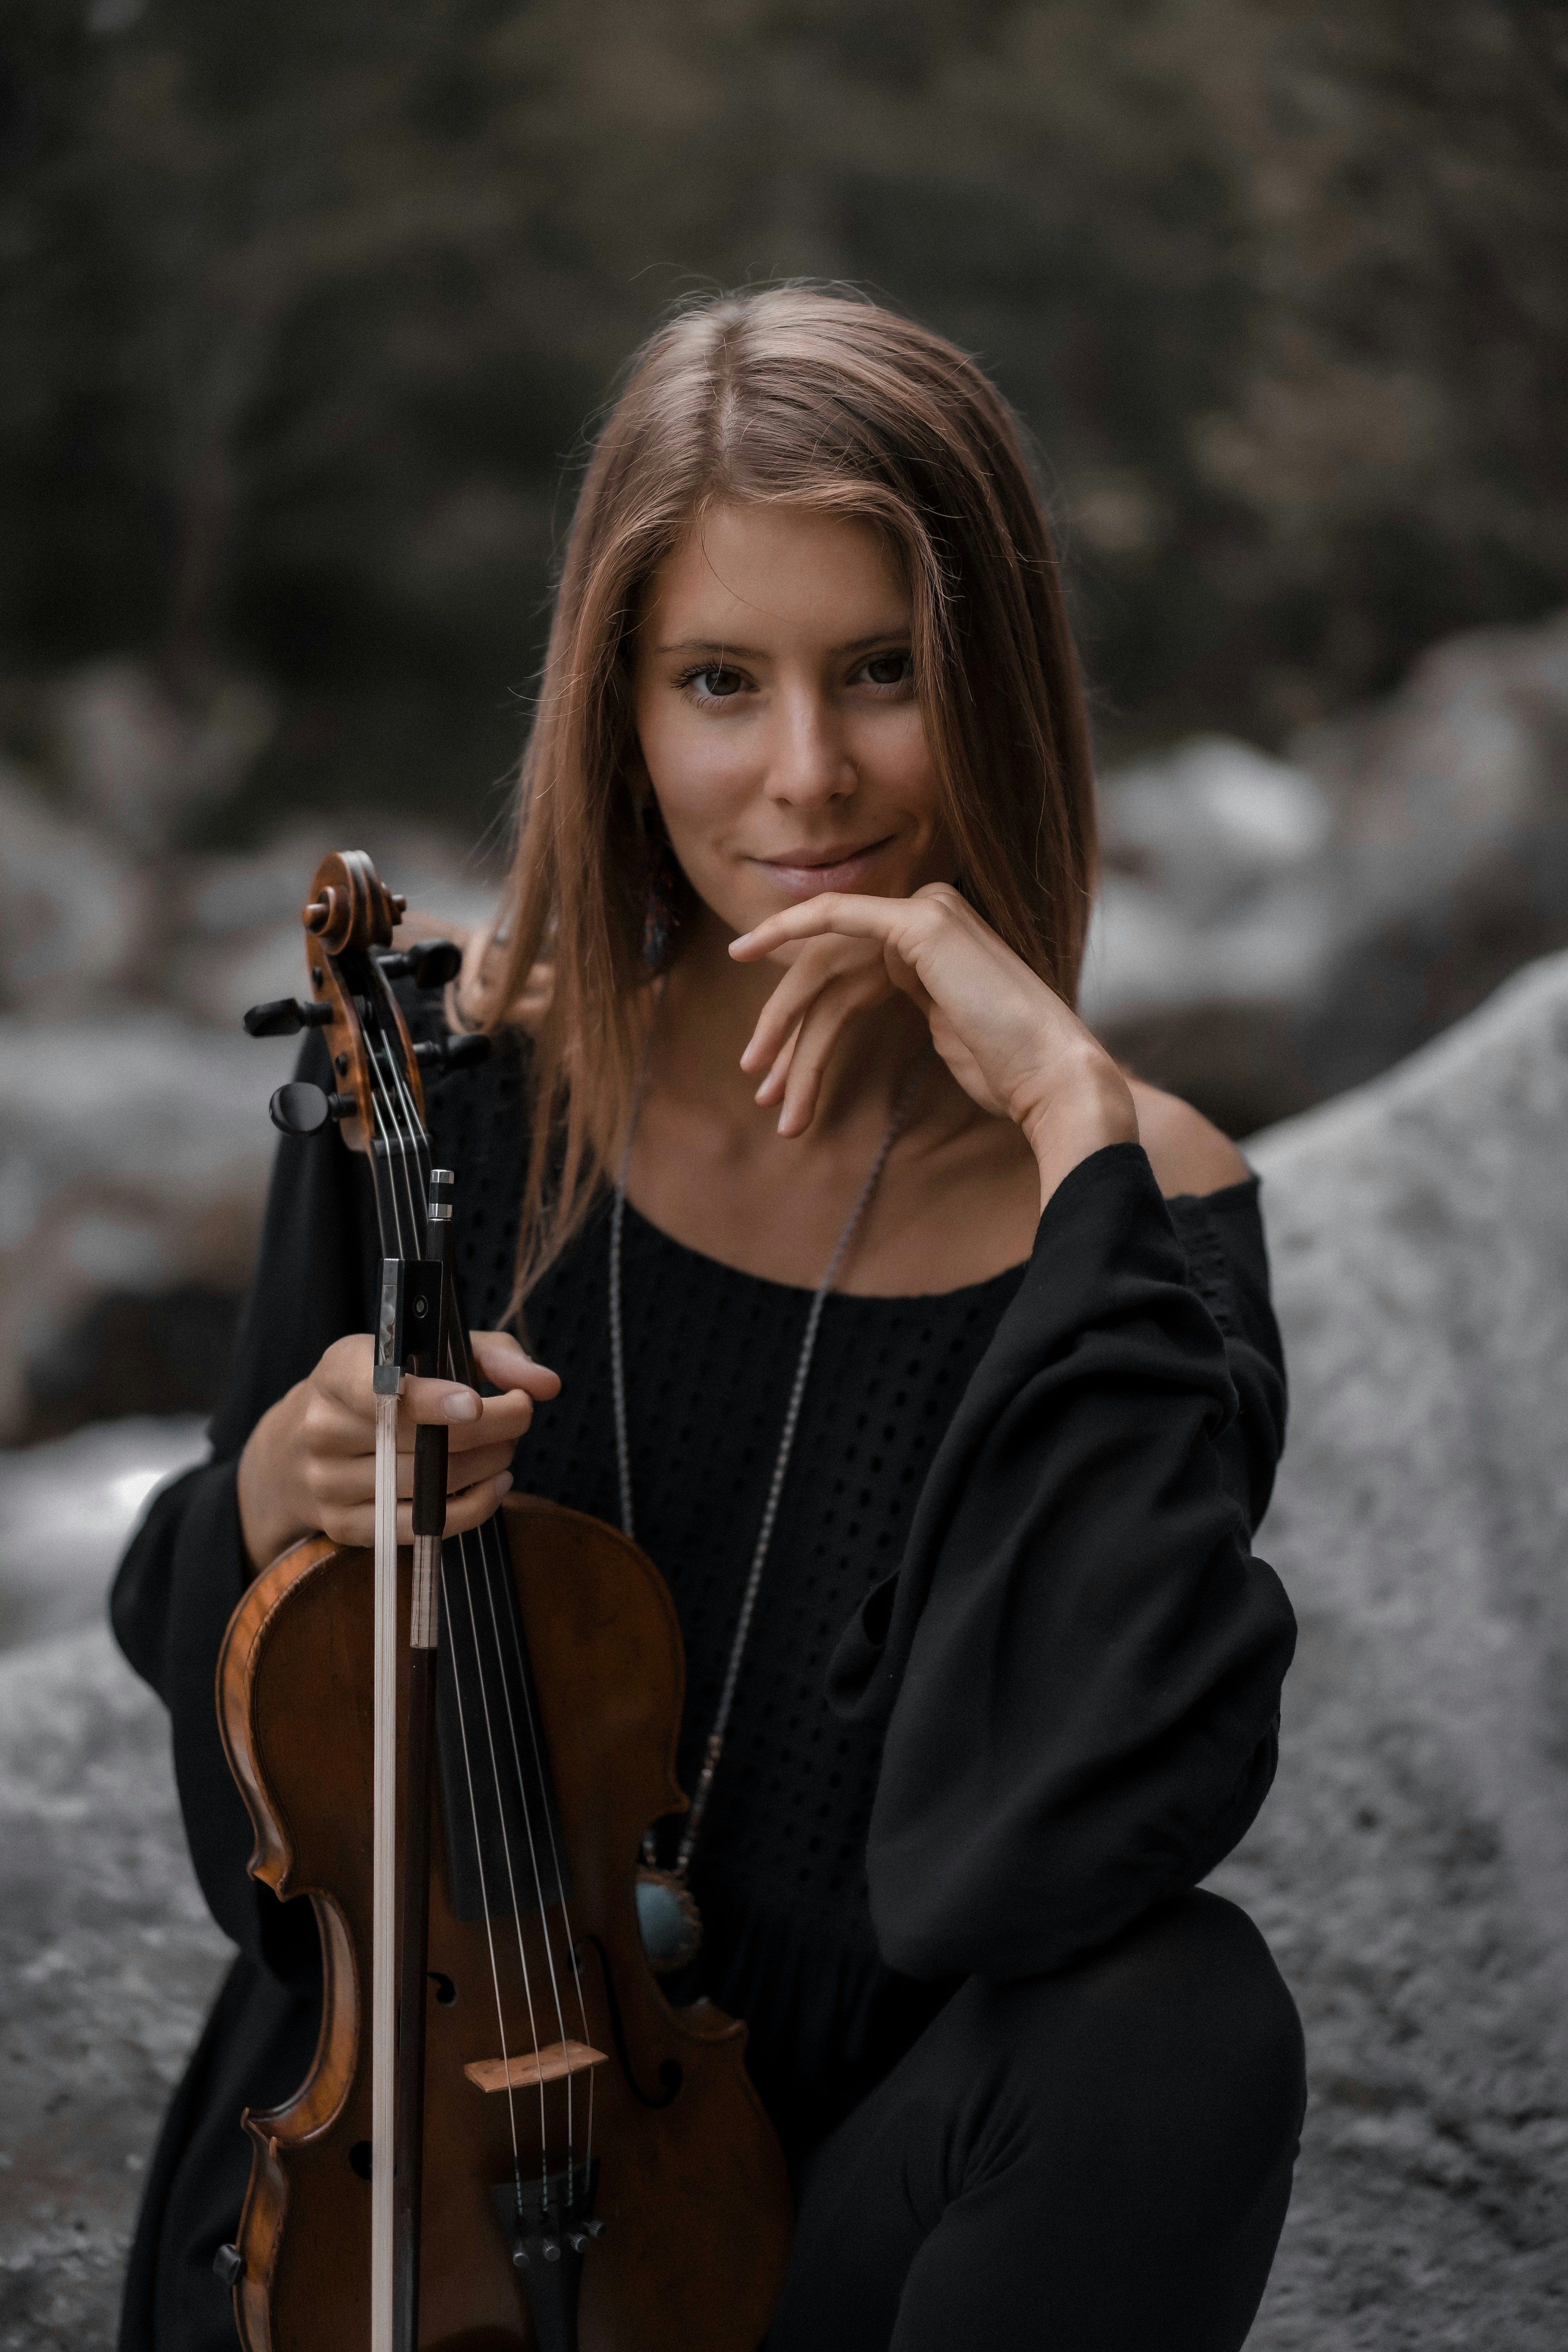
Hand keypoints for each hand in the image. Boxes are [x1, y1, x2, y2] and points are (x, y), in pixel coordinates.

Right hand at [236, 1330, 559, 1573]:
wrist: (296, 1447)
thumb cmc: (380, 1389)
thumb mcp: (424, 1352)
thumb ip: (492, 1357)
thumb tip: (547, 1384)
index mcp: (338, 1373)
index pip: (377, 1388)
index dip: (429, 1400)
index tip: (476, 1403)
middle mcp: (325, 1429)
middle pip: (420, 1441)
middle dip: (491, 1427)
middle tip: (519, 1413)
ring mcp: (330, 1484)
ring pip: (428, 1485)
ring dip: (487, 1465)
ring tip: (505, 1446)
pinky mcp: (345, 1527)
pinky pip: (422, 1527)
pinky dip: (473, 1508)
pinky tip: (494, 1484)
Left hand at [730, 883, 1136, 1204]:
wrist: (1053, 1074)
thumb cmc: (1009, 1068)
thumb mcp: (952, 1027)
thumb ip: (923, 999)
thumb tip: (889, 994)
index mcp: (938, 945)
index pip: (852, 975)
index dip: (806, 1019)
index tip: (772, 1065)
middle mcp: (931, 917)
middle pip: (832, 971)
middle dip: (786, 1028)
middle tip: (755, 1081)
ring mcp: (928, 912)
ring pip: (827, 960)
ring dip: (784, 1022)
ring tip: (758, 1079)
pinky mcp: (919, 923)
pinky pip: (835, 915)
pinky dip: (788, 927)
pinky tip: (747, 950)